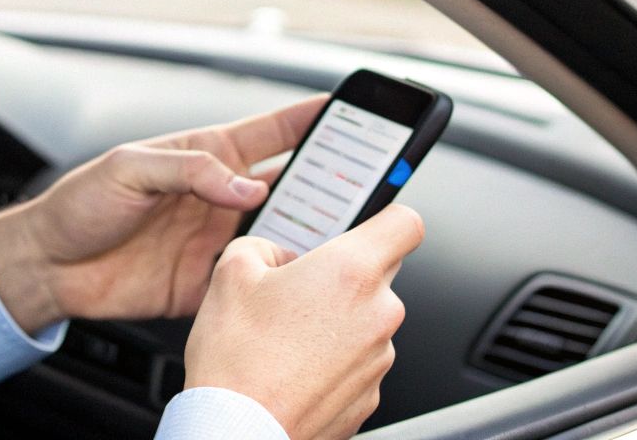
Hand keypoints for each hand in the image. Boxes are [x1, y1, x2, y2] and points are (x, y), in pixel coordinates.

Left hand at [0, 96, 325, 332]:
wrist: (47, 267)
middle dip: (331, 181)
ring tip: (346, 236)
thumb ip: (190, 170)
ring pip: (283, 235)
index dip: (311, 119)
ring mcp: (218, 241)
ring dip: (312, 235)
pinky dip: (280, 285)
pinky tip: (298, 285)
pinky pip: (255, 284)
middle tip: (369, 183)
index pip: (272, 132)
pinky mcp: (209, 284)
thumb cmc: (80, 204)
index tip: (351, 110)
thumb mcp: (129, 168)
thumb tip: (247, 186)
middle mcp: (220, 198)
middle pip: (291, 185)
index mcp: (207, 157)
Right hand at [183, 205, 424, 439]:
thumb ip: (262, 245)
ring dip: (337, 322)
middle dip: (343, 277)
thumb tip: (275, 255)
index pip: (405, 224)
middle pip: (379, 275)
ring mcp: (378, 358)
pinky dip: (334, 361)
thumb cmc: (237, 361)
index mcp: (351, 270)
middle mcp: (377, 312)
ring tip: (286, 338)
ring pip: (366, 321)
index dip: (386, 219)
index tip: (369, 224)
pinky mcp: (369, 396)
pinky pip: (358, 362)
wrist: (238, 431)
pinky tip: (295, 368)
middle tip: (297, 290)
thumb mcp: (231, 274)